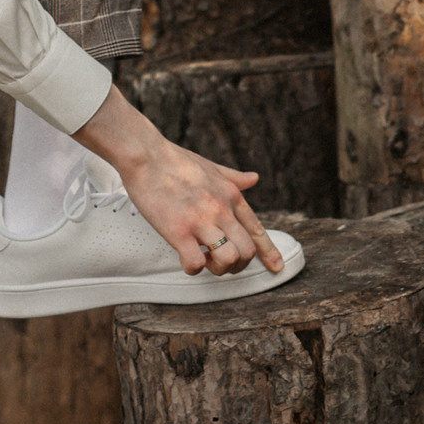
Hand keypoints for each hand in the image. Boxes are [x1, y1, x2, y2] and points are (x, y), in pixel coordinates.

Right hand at [75, 86, 281, 276]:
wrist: (146, 155)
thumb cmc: (175, 160)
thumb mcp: (212, 166)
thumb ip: (234, 177)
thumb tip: (254, 179)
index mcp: (231, 196)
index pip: (257, 230)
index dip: (269, 252)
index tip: (276, 267)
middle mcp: (221, 209)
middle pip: (247, 251)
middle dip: (238, 265)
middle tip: (221, 263)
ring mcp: (201, 221)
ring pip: (228, 259)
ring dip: (218, 268)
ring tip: (204, 260)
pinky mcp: (178, 231)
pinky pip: (195, 264)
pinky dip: (193, 268)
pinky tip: (186, 258)